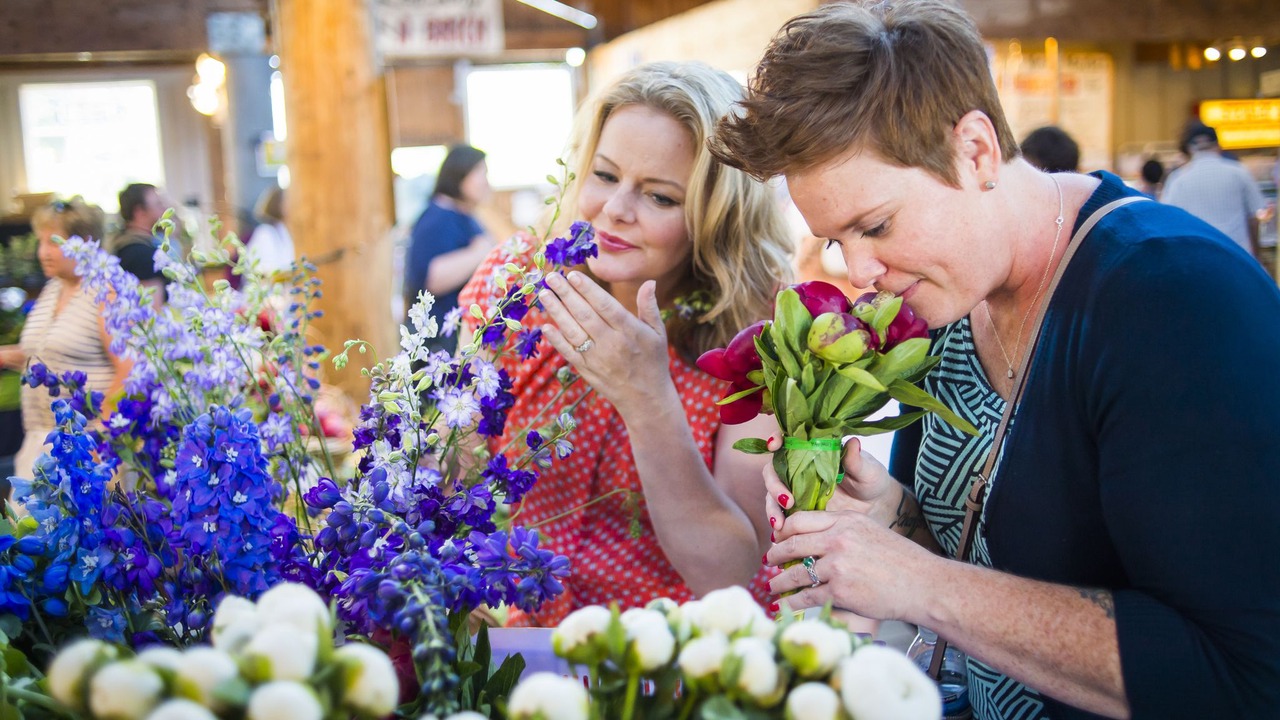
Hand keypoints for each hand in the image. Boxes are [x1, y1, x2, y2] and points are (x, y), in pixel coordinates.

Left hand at [538, 272, 672, 414]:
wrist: (646, 399)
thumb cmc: (653, 361)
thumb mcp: (658, 334)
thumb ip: (649, 307)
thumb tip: (649, 282)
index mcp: (630, 331)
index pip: (605, 306)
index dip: (588, 290)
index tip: (573, 275)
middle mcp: (611, 344)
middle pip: (585, 315)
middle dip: (567, 294)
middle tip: (551, 277)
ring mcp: (597, 358)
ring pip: (573, 331)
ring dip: (557, 312)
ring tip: (544, 295)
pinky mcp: (587, 370)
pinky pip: (568, 352)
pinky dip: (556, 340)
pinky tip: (545, 326)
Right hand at [764, 436, 902, 526]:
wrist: (876, 507)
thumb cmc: (871, 480)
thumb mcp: (867, 470)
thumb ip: (856, 460)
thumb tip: (853, 443)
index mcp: (813, 451)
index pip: (788, 441)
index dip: (777, 440)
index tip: (774, 445)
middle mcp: (799, 469)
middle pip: (773, 472)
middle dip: (774, 486)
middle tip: (786, 502)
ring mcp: (796, 491)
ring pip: (772, 496)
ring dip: (772, 509)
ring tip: (780, 526)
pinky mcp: (798, 511)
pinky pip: (782, 516)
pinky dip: (778, 525)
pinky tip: (780, 536)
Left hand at [765, 508, 937, 620]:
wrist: (924, 584)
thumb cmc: (903, 561)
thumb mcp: (872, 531)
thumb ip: (845, 530)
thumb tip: (819, 538)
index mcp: (846, 521)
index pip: (801, 520)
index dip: (784, 531)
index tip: (778, 538)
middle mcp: (838, 539)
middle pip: (793, 544)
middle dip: (776, 555)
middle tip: (769, 561)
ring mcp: (838, 565)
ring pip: (796, 572)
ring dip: (779, 581)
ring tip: (771, 586)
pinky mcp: (840, 591)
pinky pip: (806, 596)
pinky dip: (792, 602)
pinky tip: (785, 605)